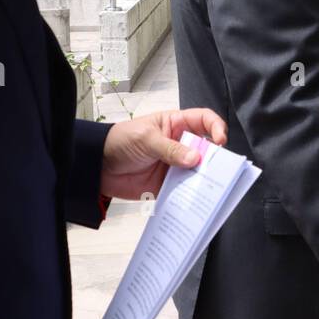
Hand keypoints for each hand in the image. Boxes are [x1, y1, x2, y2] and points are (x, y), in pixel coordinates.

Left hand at [101, 109, 227, 199]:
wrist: (99, 166)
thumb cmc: (120, 141)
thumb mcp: (146, 138)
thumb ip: (170, 148)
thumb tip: (194, 158)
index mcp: (177, 125)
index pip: (204, 121)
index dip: (216, 127)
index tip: (220, 140)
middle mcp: (181, 144)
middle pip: (207, 148)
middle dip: (215, 157)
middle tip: (218, 167)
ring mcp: (176, 165)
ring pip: (199, 171)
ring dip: (204, 178)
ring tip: (207, 185)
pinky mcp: (169, 184)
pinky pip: (185, 190)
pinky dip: (190, 194)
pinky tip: (192, 198)